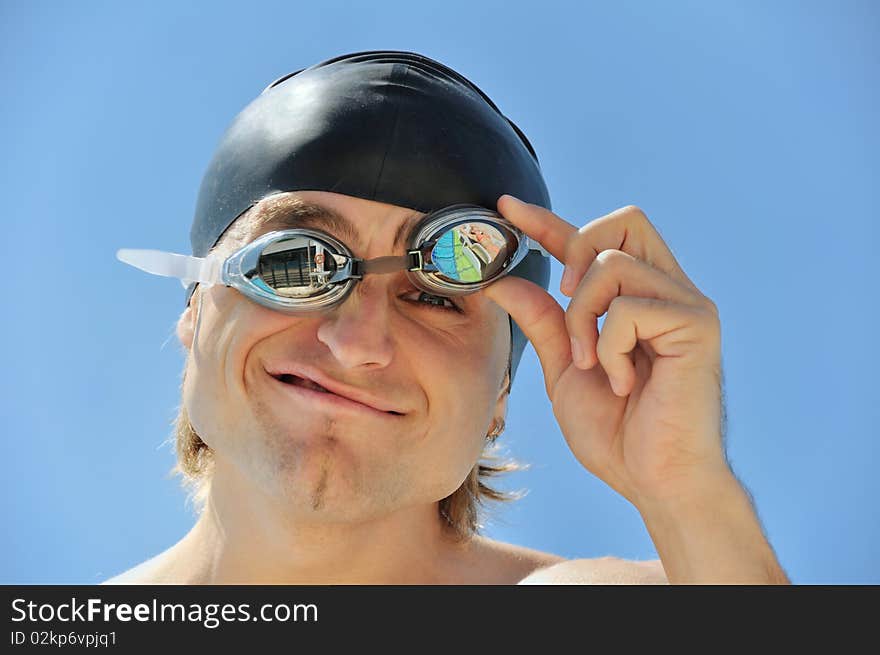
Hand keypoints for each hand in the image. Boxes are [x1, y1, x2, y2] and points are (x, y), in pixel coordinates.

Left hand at [483, 196, 727, 506]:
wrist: (655, 481)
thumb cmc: (618, 432)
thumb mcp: (565, 369)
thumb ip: (543, 321)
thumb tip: (501, 280)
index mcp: (637, 299)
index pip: (592, 241)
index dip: (547, 221)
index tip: (506, 207)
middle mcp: (668, 290)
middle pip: (624, 220)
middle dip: (578, 250)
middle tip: (566, 300)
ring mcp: (687, 303)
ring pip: (612, 264)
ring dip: (583, 317)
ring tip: (594, 365)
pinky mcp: (698, 323)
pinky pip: (628, 308)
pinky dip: (608, 347)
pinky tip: (624, 380)